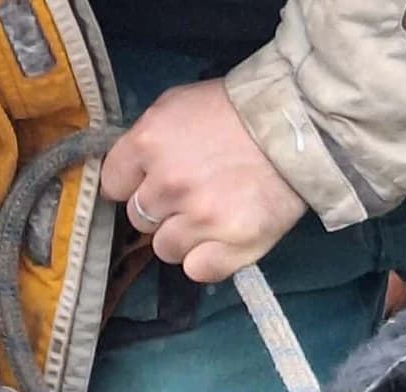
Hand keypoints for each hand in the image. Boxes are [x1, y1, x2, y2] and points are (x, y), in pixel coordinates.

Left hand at [101, 80, 308, 282]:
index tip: (150, 184)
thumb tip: (131, 175)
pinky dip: (205, 260)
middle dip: (160, 211)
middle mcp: (169, 184)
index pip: (113, 185)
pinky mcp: (231, 246)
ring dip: (182, 238)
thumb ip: (147, 142)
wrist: (292, 130)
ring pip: (165, 249)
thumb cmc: (234, 114)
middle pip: (140, 219)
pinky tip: (221, 241)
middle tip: (191, 197)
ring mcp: (200, 218)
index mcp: (148, 143)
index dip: (131, 186)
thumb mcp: (177, 107)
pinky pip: (196, 270)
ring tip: (210, 218)